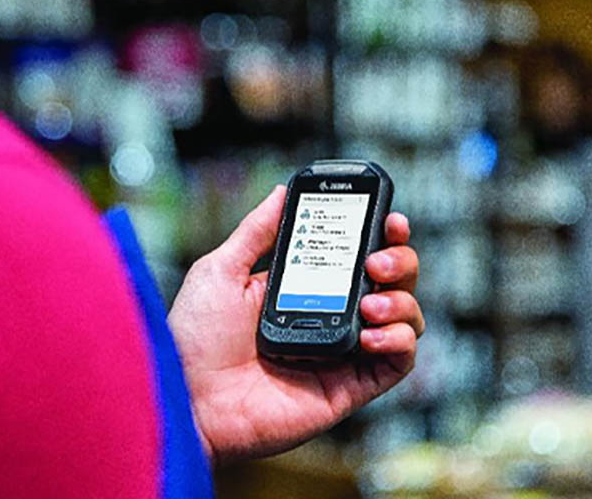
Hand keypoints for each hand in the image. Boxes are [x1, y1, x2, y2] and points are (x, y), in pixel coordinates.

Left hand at [168, 185, 422, 464]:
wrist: (188, 400)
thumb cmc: (194, 339)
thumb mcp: (221, 270)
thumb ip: (256, 231)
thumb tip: (282, 191)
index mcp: (304, 287)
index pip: (356, 255)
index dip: (381, 234)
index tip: (389, 218)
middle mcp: (330, 317)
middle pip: (391, 282)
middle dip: (399, 261)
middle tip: (376, 261)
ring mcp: (343, 354)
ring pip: (404, 319)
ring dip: (401, 301)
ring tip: (370, 302)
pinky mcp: (349, 389)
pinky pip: (397, 365)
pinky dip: (399, 342)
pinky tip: (370, 334)